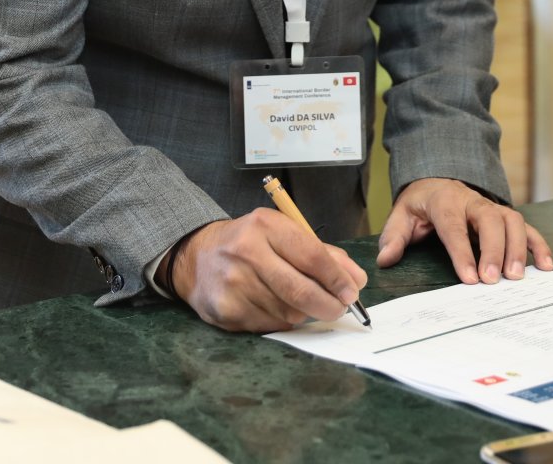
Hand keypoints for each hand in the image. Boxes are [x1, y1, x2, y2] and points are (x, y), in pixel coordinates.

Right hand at [169, 209, 366, 332]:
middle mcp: (246, 253)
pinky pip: (270, 325)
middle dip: (329, 305)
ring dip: (305, 313)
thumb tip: (355, 280)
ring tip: (302, 303)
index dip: (337, 278)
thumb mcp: (282, 233)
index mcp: (265, 226)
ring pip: (288, 313)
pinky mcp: (226, 311)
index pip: (311, 255)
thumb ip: (321, 253)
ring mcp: (234, 284)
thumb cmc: (250, 243)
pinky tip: (275, 307)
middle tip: (340, 308)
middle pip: (300, 290)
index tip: (353, 291)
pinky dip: (282, 321)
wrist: (197, 257)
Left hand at [376, 177, 552, 284]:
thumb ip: (394, 236)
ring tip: (517, 277)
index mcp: (445, 201)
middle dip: (494, 250)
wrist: (438, 179)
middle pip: (489, 221)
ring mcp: (492, 207)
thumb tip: (386, 260)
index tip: (470, 278)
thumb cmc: (422, 203)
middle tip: (494, 280)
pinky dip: (538, 245)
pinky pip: (527, 227)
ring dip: (518, 248)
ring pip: (512, 221)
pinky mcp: (505, 215)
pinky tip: (545, 266)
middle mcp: (472, 201)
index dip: (462, 253)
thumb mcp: (401, 214)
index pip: (454, 227)